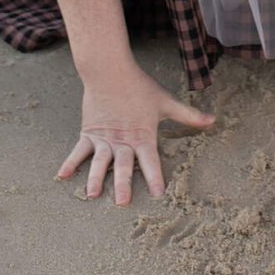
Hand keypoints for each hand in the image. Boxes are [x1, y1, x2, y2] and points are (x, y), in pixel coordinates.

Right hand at [57, 64, 213, 205]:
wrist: (110, 70)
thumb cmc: (139, 87)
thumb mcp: (165, 102)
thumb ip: (188, 116)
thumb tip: (213, 120)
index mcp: (142, 135)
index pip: (150, 160)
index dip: (155, 177)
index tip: (159, 194)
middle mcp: (122, 141)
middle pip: (123, 166)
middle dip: (123, 185)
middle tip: (123, 203)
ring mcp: (103, 138)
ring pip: (99, 162)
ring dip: (96, 178)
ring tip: (93, 195)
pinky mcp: (89, 133)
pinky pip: (78, 151)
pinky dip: (70, 163)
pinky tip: (61, 177)